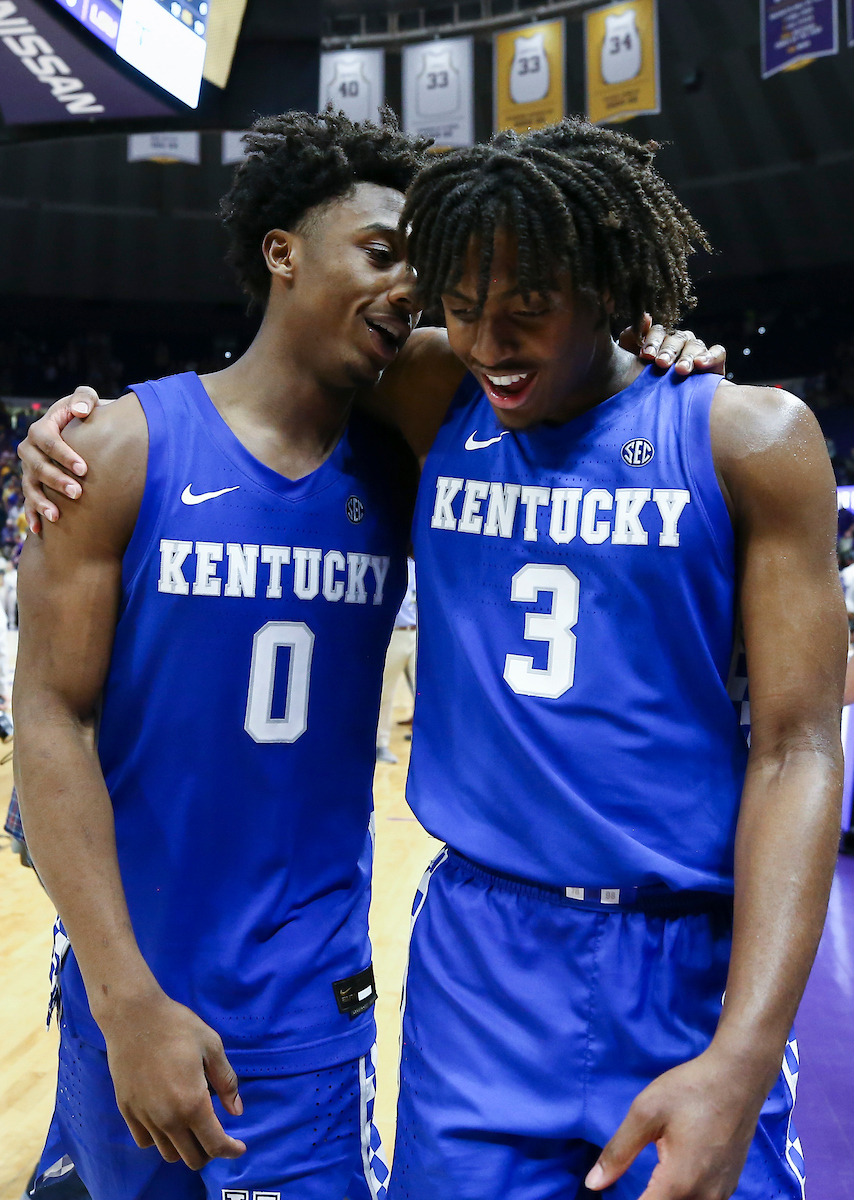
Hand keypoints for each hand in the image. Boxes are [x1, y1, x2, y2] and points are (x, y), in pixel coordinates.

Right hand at [19, 386, 101, 533]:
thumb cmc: (88, 415)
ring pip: (30, 486)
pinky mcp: (33, 484)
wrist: (83, 430)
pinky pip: (28, 501)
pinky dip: (33, 515)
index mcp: (42, 428)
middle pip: (37, 466)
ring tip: (56, 516)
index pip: (48, 441)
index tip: (84, 469)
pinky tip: (40, 530)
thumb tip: (81, 410)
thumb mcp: (88, 401)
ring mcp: (29, 469)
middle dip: (56, 480)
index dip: (64, 454)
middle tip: (77, 493)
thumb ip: (85, 399)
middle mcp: (30, 449)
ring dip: (42, 502)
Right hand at [99, 988, 245, 1170]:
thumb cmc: (176, 1025)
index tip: (240, 1148)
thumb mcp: (212, 1046)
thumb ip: (226, 1081)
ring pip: (168, 1154)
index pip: (214, 1145)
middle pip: (192, 1158)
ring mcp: (144, 1117)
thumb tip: (236, 1110)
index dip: (231, 1151)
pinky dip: (160, 1139)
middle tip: (217, 1134)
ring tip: (193, 1127)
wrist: (133, 1015)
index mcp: (192, 1102)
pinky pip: (145, 1141)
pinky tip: (169, 1120)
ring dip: (185, 1147)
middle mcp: (167, 1118)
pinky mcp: (127, 1111)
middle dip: (209, 1151)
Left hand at [584, 1049, 765, 1198]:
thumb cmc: (690, 1090)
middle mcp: (705, 1197)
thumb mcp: (646, 1113)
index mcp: (679, 1183)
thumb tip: (592, 1184)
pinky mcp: (729, 1186)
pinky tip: (670, 1182)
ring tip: (648, 1184)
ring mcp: (721, 1194)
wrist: (739, 1077)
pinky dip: (684, 1197)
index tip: (610, 1195)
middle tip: (636, 1181)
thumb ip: (618, 1152)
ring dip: (664, 1197)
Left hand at [620, 314, 725, 376]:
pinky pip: (718, 352)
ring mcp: (696, 352)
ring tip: (680, 370)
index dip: (652, 341)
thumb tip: (645, 316)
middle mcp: (679, 343)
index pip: (658, 332)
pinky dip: (711, 355)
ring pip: (695, 345)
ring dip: (688, 356)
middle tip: (661, 364)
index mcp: (659, 341)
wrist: (660, 408)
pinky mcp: (714, 362)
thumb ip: (631, 338)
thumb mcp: (628, 362)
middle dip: (668, 351)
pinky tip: (701, 364)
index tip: (646, 355)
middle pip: (677, 338)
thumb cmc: (640, 383)